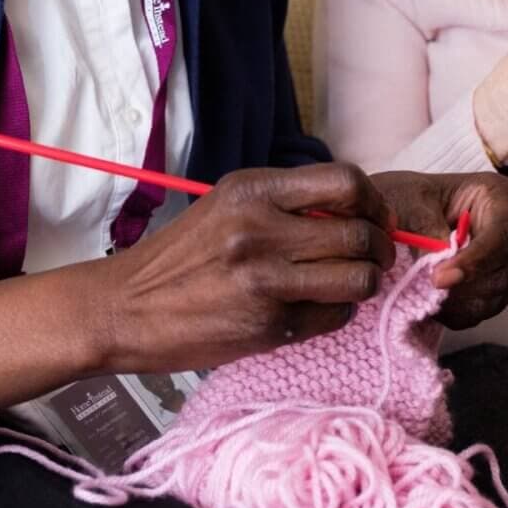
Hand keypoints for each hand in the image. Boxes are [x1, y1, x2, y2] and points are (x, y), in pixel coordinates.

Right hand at [97, 163, 396, 371]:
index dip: (375, 201)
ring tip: (352, 282)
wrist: (125, 308)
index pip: (345, 182)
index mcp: (252, 189)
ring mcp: (266, 280)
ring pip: (358, 278)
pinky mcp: (270, 325)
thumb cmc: (181, 257)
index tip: (378, 217)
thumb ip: (285, 202)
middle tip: (378, 255)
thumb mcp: (226, 206)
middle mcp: (261, 229)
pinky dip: (339, 312)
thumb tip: (353, 211)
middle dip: (382, 247)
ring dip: (366, 282)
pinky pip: (335, 315)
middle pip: (360, 233)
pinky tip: (319, 307)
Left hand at [371, 170, 507, 328]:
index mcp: (497, 197)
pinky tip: (432, 305)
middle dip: (464, 285)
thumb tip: (439, 260)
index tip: (439, 277)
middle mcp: (506, 231)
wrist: (401, 211)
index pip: (501, 233)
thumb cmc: (410, 195)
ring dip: (459, 303)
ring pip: (495, 294)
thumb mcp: (410, 201)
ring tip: (424, 296)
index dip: (476, 259)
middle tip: (427, 289)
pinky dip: (457, 314)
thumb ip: (424, 225)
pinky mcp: (488, 286)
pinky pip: (483, 310)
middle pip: (502, 268)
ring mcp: (501, 261)